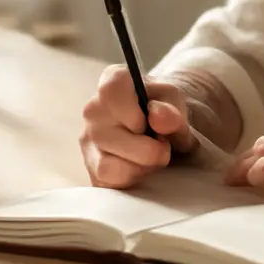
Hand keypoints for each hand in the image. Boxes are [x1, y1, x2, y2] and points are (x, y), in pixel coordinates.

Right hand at [79, 64, 194, 188]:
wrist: (164, 127)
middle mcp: (93, 109)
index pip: (111, 88)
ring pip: (108, 164)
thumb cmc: (166, 108)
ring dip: (141, 166)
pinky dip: (132, 178)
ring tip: (153, 156)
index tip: (146, 121)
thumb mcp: (176, 103)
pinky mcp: (90, 168)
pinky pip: (108, 181)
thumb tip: (158, 117)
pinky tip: (141, 166)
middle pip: (112, 135)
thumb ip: (171, 110)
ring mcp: (87, 140)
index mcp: (113, 82)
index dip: (131, 110)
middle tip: (164, 145)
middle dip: (147, 148)